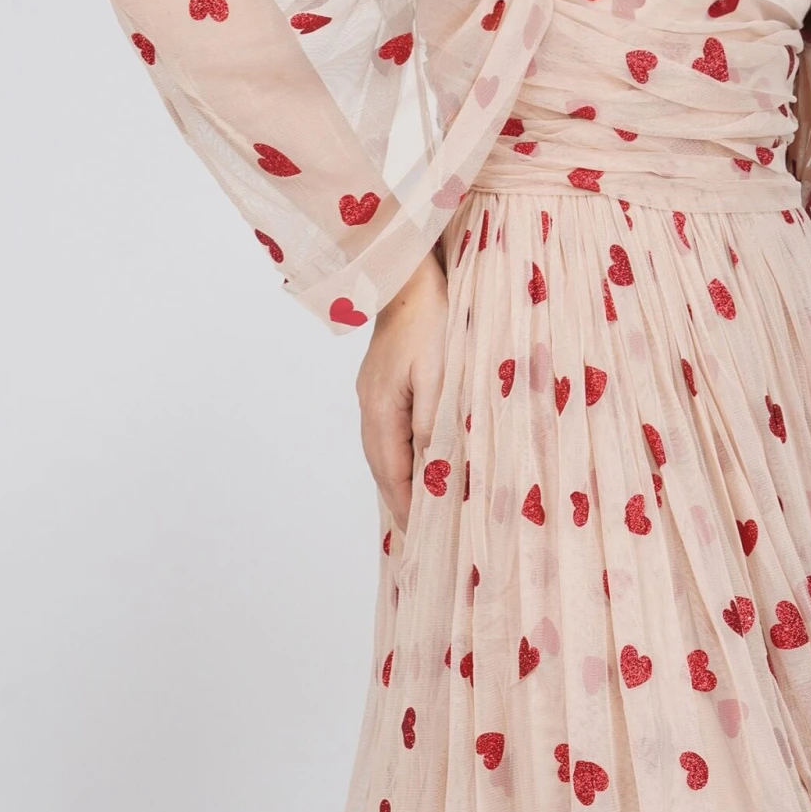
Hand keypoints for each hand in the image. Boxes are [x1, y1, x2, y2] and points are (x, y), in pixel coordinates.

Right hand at [355, 249, 448, 534]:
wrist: (409, 275)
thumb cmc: (432, 319)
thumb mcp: (440, 373)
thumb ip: (434, 422)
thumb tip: (431, 469)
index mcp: (382, 409)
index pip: (393, 472)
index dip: (408, 505)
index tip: (422, 536)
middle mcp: (370, 407)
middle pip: (381, 467)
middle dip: (399, 501)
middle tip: (419, 534)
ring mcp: (372, 394)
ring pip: (382, 450)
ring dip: (398, 479)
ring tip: (417, 507)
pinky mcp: (381, 383)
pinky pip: (388, 431)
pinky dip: (399, 454)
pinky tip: (414, 459)